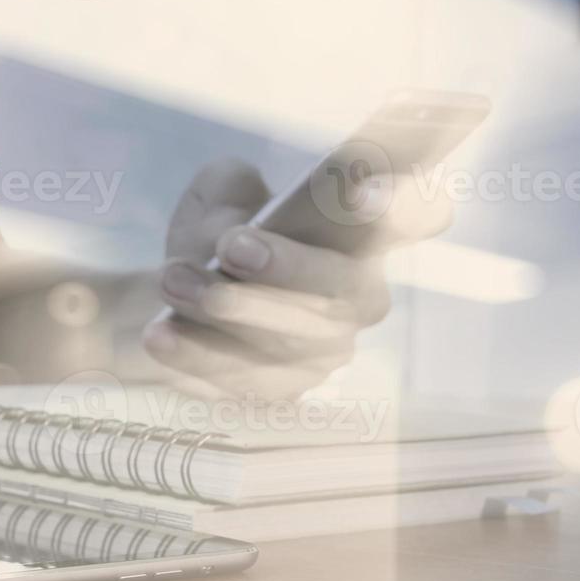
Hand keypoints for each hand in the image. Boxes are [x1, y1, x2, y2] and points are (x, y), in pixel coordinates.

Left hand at [140, 158, 451, 398]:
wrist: (175, 294)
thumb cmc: (217, 232)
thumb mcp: (219, 194)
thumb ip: (231, 189)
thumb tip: (233, 216)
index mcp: (362, 233)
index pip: (419, 213)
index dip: (406, 204)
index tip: (365, 189)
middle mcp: (357, 296)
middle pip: (345, 288)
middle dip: (287, 266)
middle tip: (232, 245)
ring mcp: (323, 352)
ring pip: (288, 340)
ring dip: (227, 309)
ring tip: (172, 279)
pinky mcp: (280, 391)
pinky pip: (243, 380)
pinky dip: (198, 355)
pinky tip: (160, 333)